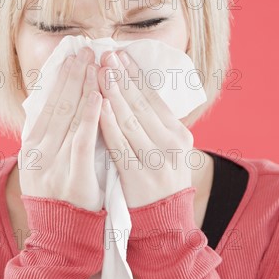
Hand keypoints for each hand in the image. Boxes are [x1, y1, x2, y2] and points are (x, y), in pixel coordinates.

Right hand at [18, 47, 104, 211]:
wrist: (60, 239)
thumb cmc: (59, 198)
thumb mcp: (44, 165)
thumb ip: (50, 138)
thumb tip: (58, 105)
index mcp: (32, 147)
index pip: (47, 105)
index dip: (60, 79)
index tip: (72, 56)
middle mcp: (39, 153)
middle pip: (58, 106)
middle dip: (74, 75)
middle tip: (86, 50)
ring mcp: (54, 166)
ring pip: (70, 118)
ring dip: (83, 87)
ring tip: (95, 63)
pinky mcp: (73, 179)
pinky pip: (82, 142)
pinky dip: (90, 117)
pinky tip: (99, 96)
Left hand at [97, 50, 193, 208]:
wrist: (165, 224)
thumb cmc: (162, 181)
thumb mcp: (169, 150)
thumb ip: (155, 124)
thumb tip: (134, 90)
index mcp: (180, 135)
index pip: (155, 98)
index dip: (136, 74)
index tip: (121, 54)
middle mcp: (171, 144)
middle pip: (141, 104)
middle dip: (122, 76)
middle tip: (106, 54)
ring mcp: (155, 160)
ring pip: (130, 119)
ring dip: (113, 92)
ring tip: (100, 70)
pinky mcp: (137, 176)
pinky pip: (119, 144)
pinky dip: (108, 122)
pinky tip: (98, 104)